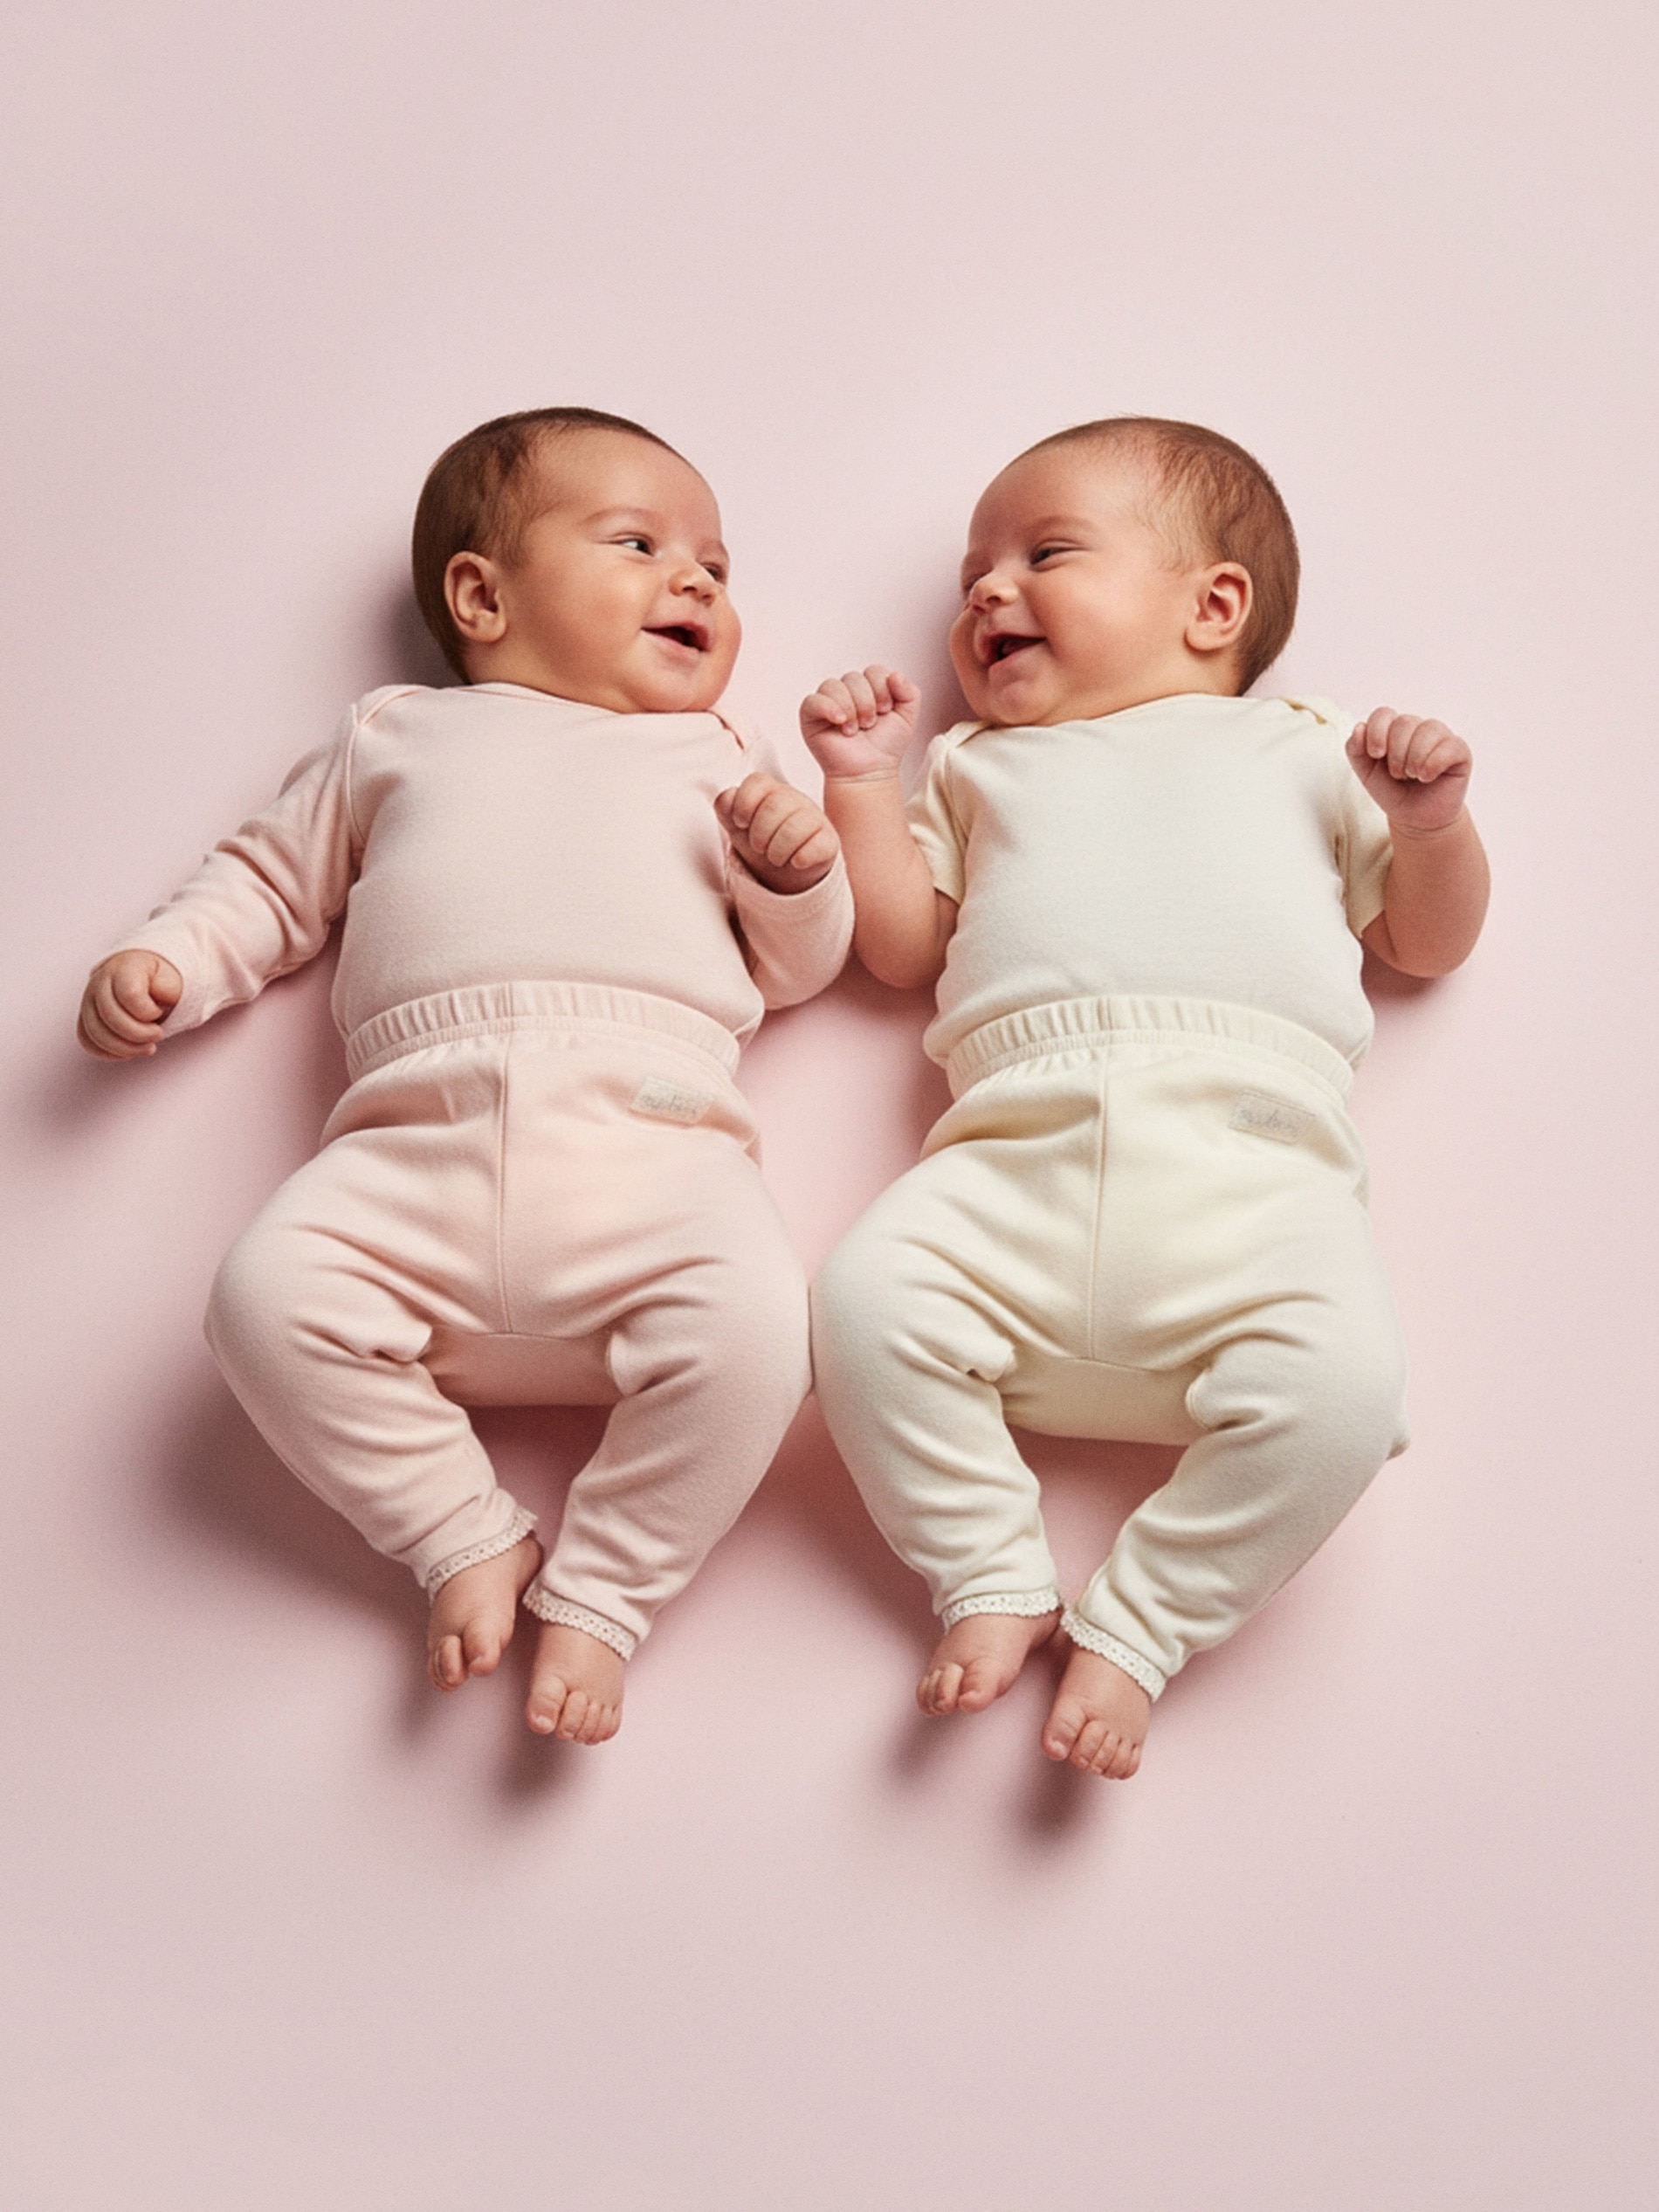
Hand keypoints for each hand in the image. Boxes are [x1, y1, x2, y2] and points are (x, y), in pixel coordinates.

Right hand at [78, 949, 183, 1058]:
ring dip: (125, 1048)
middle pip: (110, 1016)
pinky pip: (87, 1041)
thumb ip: (168, 986)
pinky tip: (128, 1052)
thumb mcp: (171, 978)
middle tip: (157, 1034)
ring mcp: (88, 1000)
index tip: (158, 1013)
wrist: (142, 977)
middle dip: (138, 1034)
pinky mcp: (85, 1018)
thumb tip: (158, 994)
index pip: (129, 995)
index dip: (148, 1012)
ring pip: (96, 1033)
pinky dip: (109, 1053)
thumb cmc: (157, 980)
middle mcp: (100, 982)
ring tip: (146, 1047)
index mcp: (124, 968)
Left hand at [714, 774, 839, 894]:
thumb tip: (726, 799)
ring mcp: (814, 818)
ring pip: (796, 826)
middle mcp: (794, 800)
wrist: (788, 873)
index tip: (740, 823)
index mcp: (770, 792)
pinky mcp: (829, 841)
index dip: (744, 803)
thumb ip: (726, 809)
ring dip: (778, 850)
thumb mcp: (739, 828)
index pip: (757, 782)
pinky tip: (797, 862)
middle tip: (759, 848)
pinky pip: (819, 845)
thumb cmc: (763, 843)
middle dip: (759, 833)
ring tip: (776, 859)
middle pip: (775, 804)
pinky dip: (802, 857)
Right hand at [799, 666, 920, 782]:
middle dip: (866, 702)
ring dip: (850, 708)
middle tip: (869, 724)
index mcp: (869, 687)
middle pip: (854, 677)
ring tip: (854, 730)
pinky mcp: (810, 715)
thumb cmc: (885, 746)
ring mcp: (828, 702)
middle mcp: (847, 691)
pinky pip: (813, 700)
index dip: (882, 689)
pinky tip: (840, 722)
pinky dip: (828, 708)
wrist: (870, 771)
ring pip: (834, 685)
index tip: (885, 711)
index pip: (874, 671)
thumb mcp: (907, 717)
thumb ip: (910, 691)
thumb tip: (895, 675)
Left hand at [1346, 709, 1472, 834]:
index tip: (1376, 754)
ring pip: (1428, 729)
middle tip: (1398, 774)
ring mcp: (1440, 737)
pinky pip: (1450, 745)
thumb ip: (1355, 750)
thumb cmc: (1392, 791)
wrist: (1415, 817)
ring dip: (1414, 758)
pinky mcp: (1459, 751)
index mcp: (1393, 729)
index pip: (1383, 714)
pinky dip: (1434, 763)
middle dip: (1396, 753)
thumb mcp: (1366, 773)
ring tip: (1413, 776)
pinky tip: (1427, 777)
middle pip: (1404, 723)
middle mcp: (1418, 728)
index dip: (1377, 732)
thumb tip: (1358, 727)